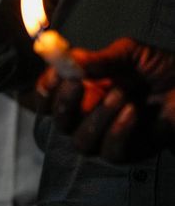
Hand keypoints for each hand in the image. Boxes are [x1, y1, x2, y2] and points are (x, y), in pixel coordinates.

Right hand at [36, 38, 174, 162]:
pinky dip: (118, 131)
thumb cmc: (160, 68)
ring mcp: (105, 136)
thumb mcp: (130, 53)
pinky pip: (110, 151)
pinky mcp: (127, 152)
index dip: (46, 88)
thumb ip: (100, 58)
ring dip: (97, 117)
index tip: (55, 73)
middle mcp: (87, 115)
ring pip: (82, 140)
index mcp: (81, 90)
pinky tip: (133, 112)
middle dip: (63, 103)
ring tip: (122, 94)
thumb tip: (70, 58)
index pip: (49, 96)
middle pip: (58, 121)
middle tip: (76, 83)